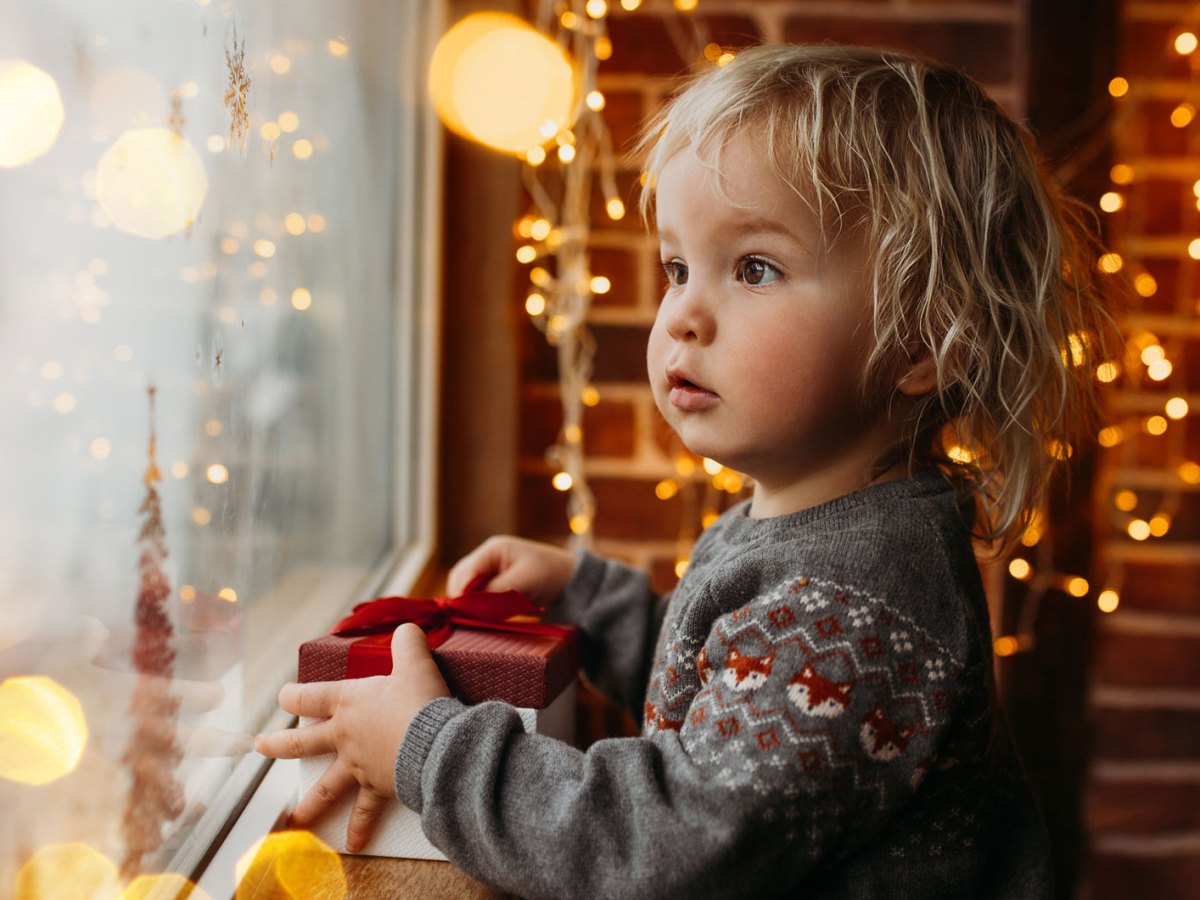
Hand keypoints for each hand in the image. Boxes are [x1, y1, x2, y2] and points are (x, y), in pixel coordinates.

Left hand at [253, 623, 449, 851]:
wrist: (435, 745)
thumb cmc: (420, 701)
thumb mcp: (416, 663)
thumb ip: (407, 644)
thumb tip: (406, 629)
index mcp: (348, 702)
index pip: (309, 697)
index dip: (292, 696)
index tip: (283, 698)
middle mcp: (345, 735)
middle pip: (303, 742)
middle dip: (278, 746)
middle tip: (259, 748)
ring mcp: (357, 765)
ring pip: (325, 785)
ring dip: (310, 802)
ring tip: (296, 816)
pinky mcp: (376, 787)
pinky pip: (364, 811)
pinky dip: (359, 827)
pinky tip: (353, 843)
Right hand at [447, 535, 577, 609]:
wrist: (572, 581)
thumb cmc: (551, 575)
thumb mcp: (523, 582)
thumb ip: (494, 592)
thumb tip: (467, 605)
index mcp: (493, 549)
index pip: (464, 572)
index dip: (461, 594)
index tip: (463, 613)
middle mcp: (488, 558)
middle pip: (461, 580)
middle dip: (462, 599)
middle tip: (469, 618)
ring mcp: (491, 571)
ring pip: (467, 590)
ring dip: (470, 604)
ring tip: (478, 619)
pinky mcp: (496, 584)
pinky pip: (479, 597)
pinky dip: (480, 607)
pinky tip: (486, 618)